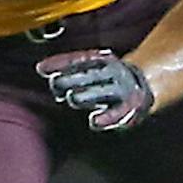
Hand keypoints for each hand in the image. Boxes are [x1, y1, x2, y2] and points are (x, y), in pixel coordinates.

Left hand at [37, 49, 155, 132]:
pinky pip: (118, 113)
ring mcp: (121, 90)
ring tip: (73, 97)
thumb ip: (67, 67)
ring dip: (86, 95)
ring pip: (102, 92)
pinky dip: (107, 118)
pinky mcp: (131, 107)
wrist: (142, 85)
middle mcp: (112, 73)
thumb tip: (40, 68)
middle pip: (89, 75)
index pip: (78, 60)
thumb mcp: (90, 68)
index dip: (60, 63)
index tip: (42, 68)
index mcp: (102, 61)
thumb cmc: (106, 79)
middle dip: (71, 79)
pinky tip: (95, 121)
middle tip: (56, 83)